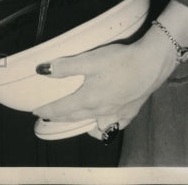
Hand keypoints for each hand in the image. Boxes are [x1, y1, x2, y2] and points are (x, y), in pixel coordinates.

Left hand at [31, 29, 178, 137]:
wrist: (152, 64)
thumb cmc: (120, 61)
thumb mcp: (89, 60)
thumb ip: (65, 67)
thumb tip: (42, 70)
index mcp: (88, 99)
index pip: (61, 109)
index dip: (47, 110)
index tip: (35, 112)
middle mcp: (101, 111)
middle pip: (75, 118)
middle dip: (60, 118)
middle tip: (48, 117)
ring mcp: (117, 114)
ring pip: (94, 125)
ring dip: (81, 124)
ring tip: (74, 120)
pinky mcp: (130, 112)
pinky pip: (113, 126)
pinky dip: (104, 126)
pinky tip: (104, 122)